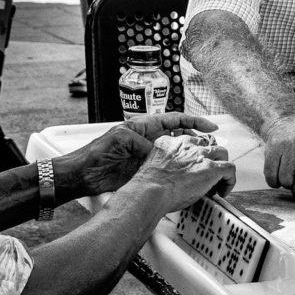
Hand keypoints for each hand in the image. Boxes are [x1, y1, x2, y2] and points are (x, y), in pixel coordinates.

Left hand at [58, 113, 221, 197]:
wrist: (83, 174)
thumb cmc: (96, 152)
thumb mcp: (121, 140)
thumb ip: (143, 143)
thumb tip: (160, 151)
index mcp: (144, 126)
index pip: (174, 119)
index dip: (194, 121)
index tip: (210, 127)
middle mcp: (149, 140)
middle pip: (179, 135)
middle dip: (196, 138)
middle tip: (212, 146)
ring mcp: (149, 156)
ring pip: (176, 153)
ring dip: (190, 156)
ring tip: (205, 160)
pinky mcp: (146, 171)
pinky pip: (167, 169)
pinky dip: (178, 171)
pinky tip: (188, 174)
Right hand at [125, 133, 236, 213]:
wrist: (150, 191)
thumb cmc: (147, 185)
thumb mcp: (152, 164)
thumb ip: (163, 163)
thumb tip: (169, 175)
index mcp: (172, 142)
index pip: (190, 142)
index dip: (195, 155)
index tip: (194, 167)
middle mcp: (189, 144)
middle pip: (207, 145)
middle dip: (210, 159)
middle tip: (207, 175)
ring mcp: (202, 155)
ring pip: (222, 153)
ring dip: (221, 167)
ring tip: (218, 183)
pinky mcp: (212, 167)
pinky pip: (230, 169)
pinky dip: (230, 181)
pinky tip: (222, 192)